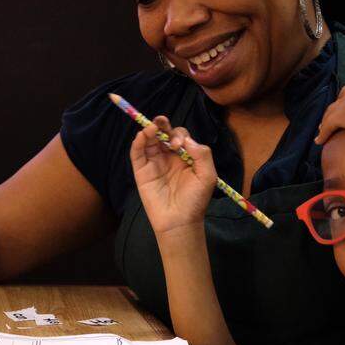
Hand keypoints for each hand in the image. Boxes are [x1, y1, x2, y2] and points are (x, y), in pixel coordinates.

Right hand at [129, 117, 216, 238]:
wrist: (180, 221)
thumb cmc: (195, 200)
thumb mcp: (207, 176)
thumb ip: (202, 155)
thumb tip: (186, 140)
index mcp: (185, 156)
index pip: (180, 136)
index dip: (179, 135)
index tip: (180, 145)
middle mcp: (169, 157)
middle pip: (163, 134)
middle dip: (163, 125)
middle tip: (162, 123)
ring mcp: (154, 163)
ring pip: (149, 140)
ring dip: (149, 129)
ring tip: (152, 126)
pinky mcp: (142, 171)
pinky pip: (137, 153)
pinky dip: (138, 142)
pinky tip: (142, 135)